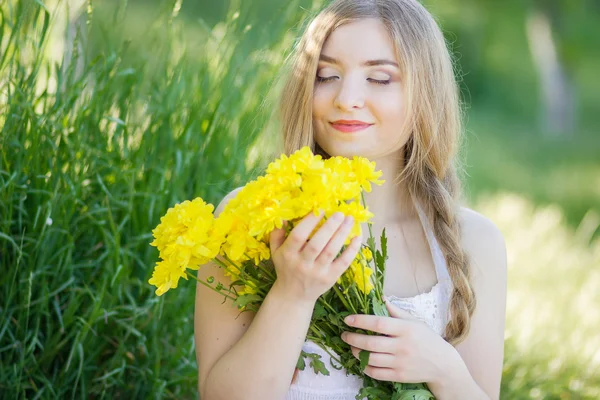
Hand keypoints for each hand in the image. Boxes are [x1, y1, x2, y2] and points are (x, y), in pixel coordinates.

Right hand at [269, 211, 361, 303]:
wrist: (293, 295)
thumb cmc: (286, 267)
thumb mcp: (276, 251)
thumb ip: (277, 233)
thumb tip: (284, 215)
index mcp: (288, 254)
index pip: (298, 236)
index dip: (309, 222)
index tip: (320, 209)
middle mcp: (302, 264)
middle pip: (317, 244)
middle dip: (329, 227)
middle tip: (339, 213)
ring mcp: (317, 272)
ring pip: (331, 251)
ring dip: (342, 234)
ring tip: (349, 220)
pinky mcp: (330, 278)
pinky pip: (343, 263)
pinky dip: (352, 250)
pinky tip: (357, 237)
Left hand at [340, 298, 459, 384]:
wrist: (443, 365)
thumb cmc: (426, 339)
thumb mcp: (414, 321)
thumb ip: (395, 311)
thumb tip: (380, 297)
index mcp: (405, 329)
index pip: (378, 323)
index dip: (360, 321)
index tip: (347, 319)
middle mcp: (402, 346)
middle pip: (371, 342)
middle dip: (353, 338)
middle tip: (344, 334)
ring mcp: (400, 362)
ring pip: (371, 358)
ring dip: (356, 352)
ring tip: (352, 346)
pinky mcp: (399, 376)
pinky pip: (376, 373)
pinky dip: (365, 367)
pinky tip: (362, 361)